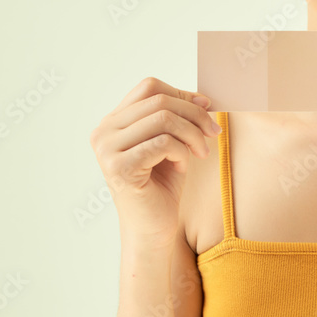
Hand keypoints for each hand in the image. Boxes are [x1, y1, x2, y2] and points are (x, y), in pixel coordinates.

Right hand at [88, 77, 220, 247]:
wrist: (153, 229)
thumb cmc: (162, 186)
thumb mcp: (171, 142)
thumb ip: (177, 117)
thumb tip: (202, 98)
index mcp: (112, 122)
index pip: (149, 87)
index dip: (182, 93)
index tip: (206, 108)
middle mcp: (103, 132)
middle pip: (159, 101)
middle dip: (194, 114)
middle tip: (213, 131)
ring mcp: (107, 150)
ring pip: (163, 119)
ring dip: (192, 134)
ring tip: (201, 152)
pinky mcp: (119, 168)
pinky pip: (164, 143)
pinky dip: (183, 152)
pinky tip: (183, 166)